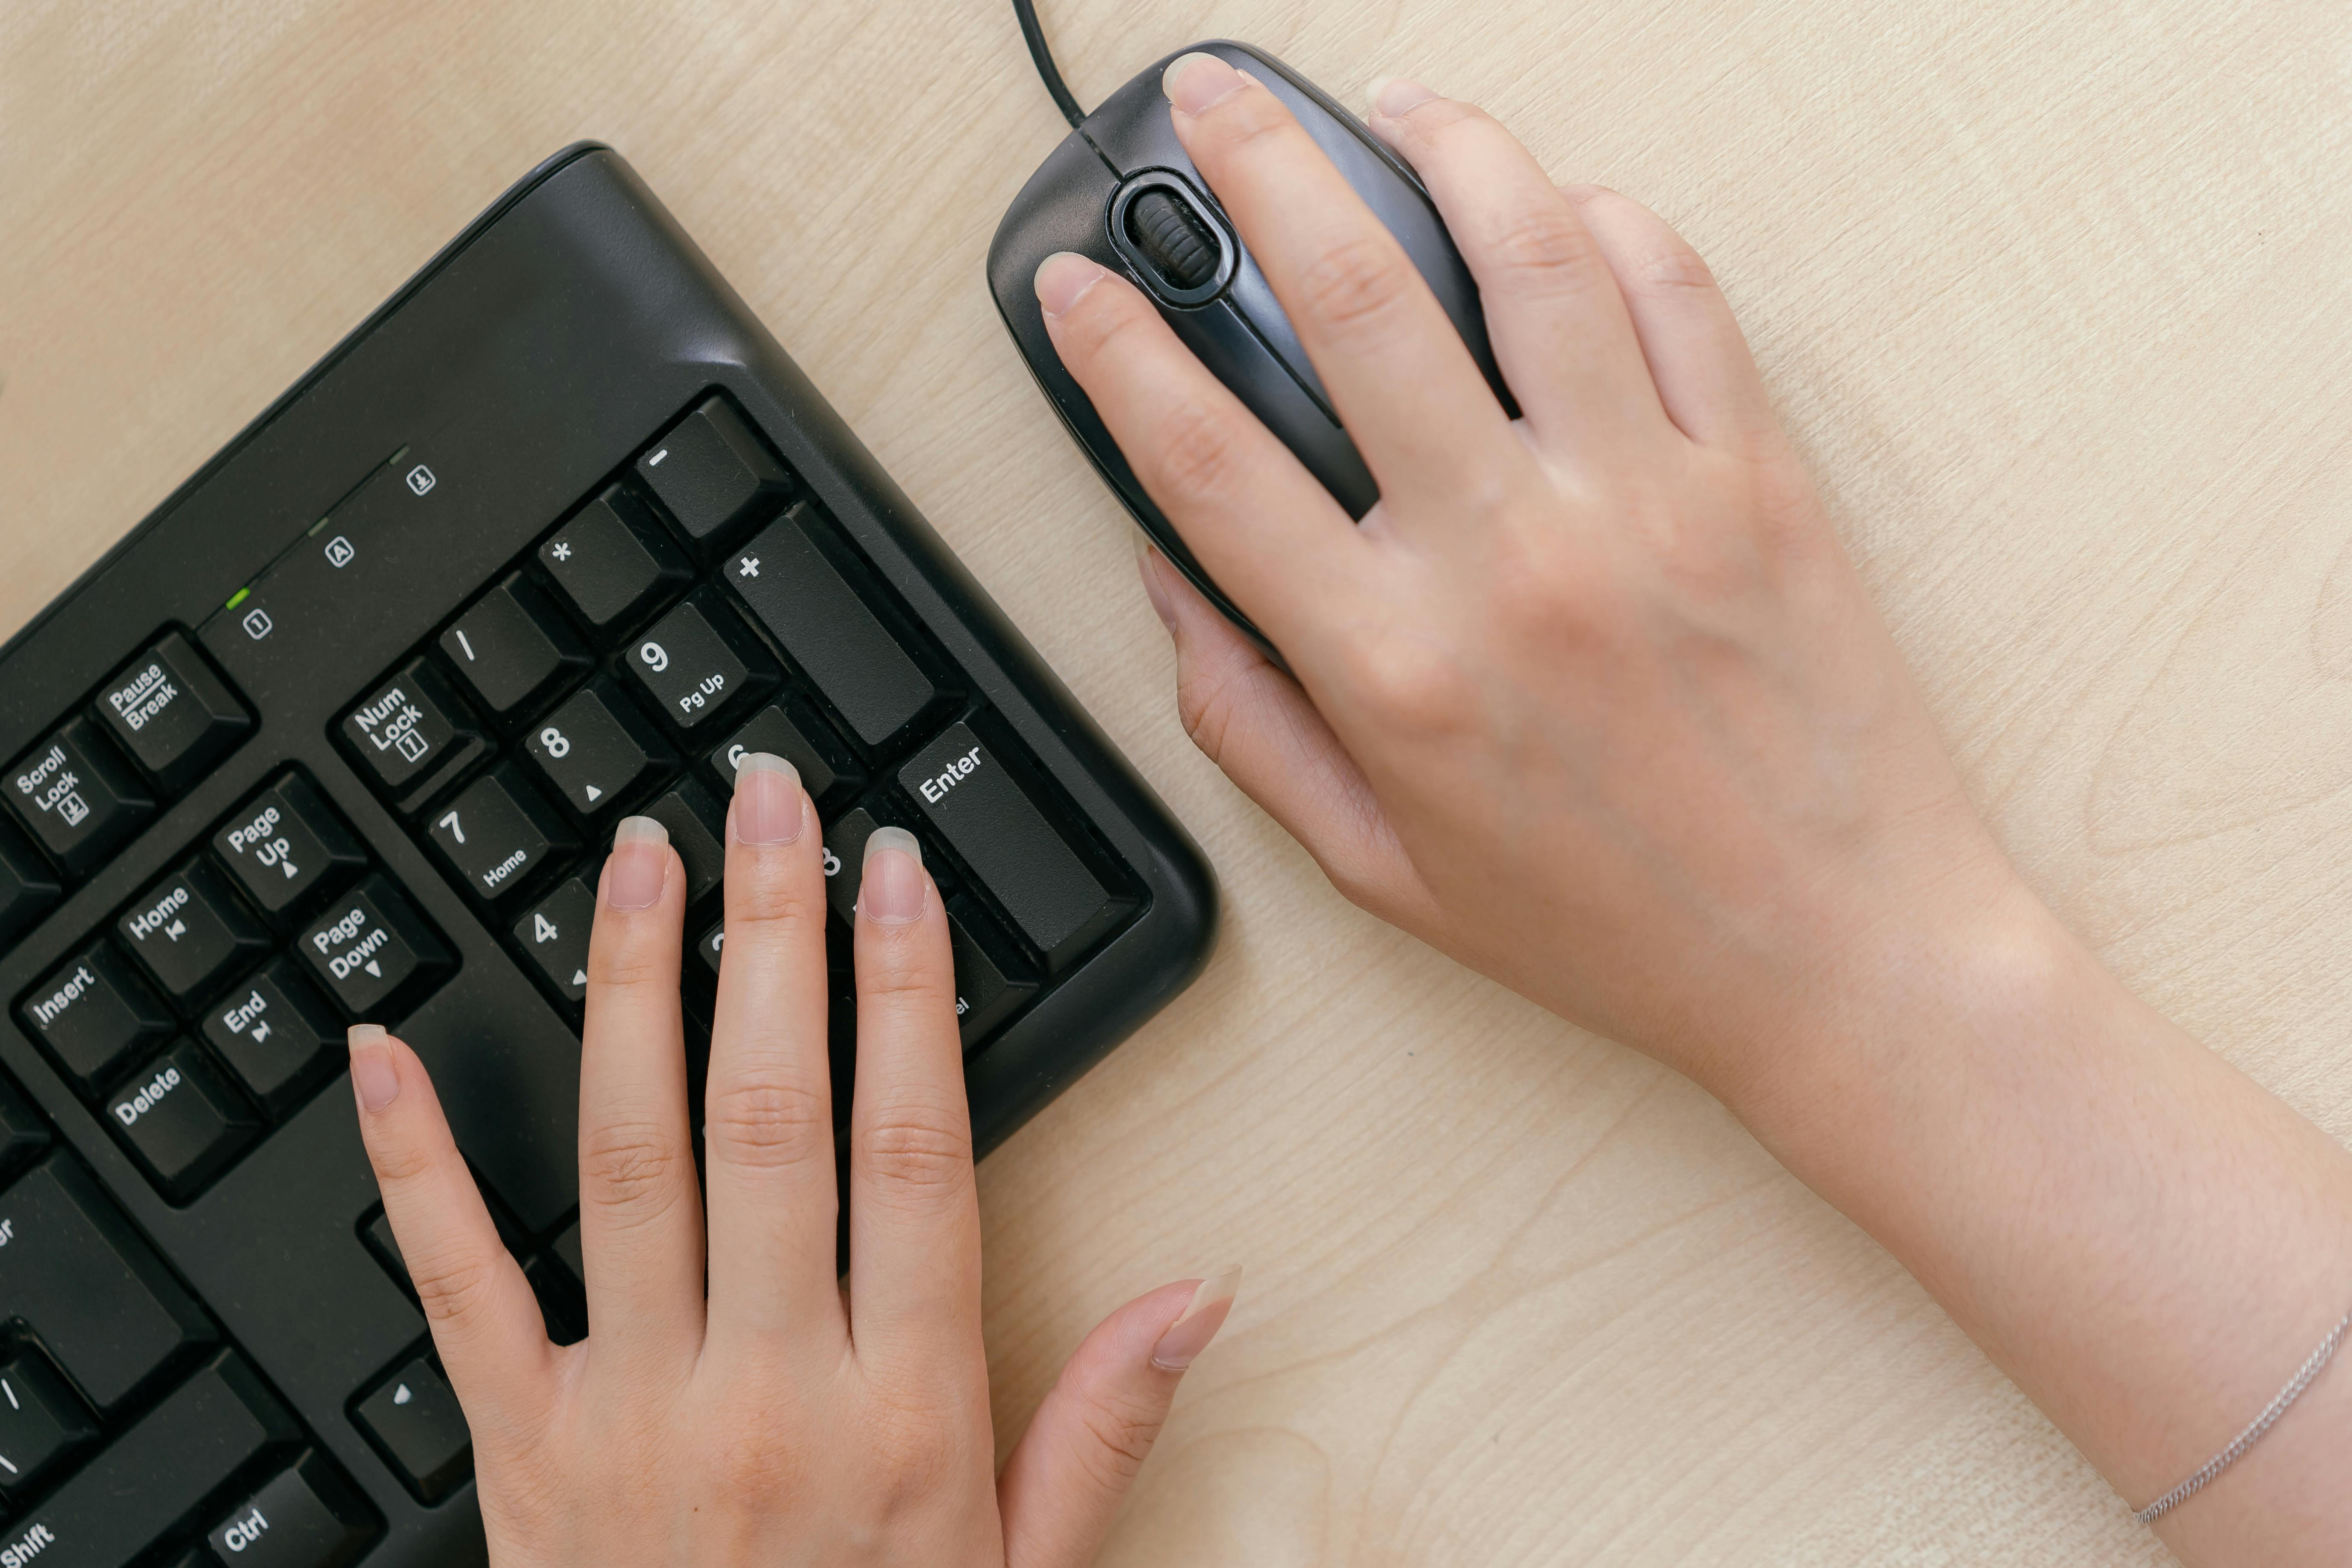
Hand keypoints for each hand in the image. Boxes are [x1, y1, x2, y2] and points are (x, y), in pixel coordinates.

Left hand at [348, 756, 1236, 1565]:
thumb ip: (1102, 1428)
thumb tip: (1197, 1296)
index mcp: (902, 1412)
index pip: (912, 1150)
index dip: (909, 995)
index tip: (898, 878)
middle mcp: (765, 1391)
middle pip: (770, 1116)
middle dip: (774, 938)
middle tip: (769, 807)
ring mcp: (632, 1412)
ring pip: (628, 1159)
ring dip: (633, 993)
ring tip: (636, 866)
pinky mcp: (520, 1452)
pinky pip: (455, 1287)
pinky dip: (415, 1163)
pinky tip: (387, 1052)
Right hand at [1034, 57, 2023, 1102]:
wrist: (1840, 957)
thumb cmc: (1614, 926)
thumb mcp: (1379, 866)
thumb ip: (1251, 725)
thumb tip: (1174, 585)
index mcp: (1396, 667)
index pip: (1209, 465)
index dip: (1115, 354)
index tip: (1076, 289)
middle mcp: (1511, 560)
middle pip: (1349, 302)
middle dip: (1255, 169)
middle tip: (1212, 100)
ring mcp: (1643, 501)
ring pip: (1526, 251)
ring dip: (1443, 144)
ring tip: (1394, 105)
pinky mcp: (1757, 477)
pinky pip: (1676, 294)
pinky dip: (1608, 222)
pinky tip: (1559, 202)